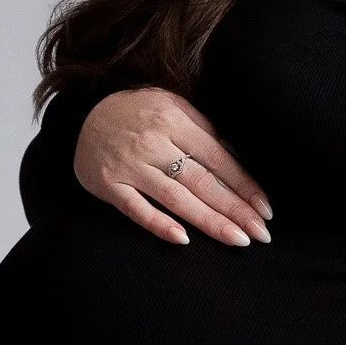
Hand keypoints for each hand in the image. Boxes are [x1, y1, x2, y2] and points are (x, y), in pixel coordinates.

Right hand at [73, 86, 273, 247]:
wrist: (81, 114)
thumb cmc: (137, 112)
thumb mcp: (170, 104)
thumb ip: (202, 129)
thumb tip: (235, 160)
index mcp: (172, 120)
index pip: (217, 158)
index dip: (243, 185)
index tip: (265, 209)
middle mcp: (152, 142)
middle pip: (201, 181)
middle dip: (234, 209)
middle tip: (260, 233)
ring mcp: (128, 165)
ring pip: (175, 198)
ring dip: (208, 221)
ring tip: (237, 240)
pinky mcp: (107, 184)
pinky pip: (136, 209)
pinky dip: (159, 224)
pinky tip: (183, 239)